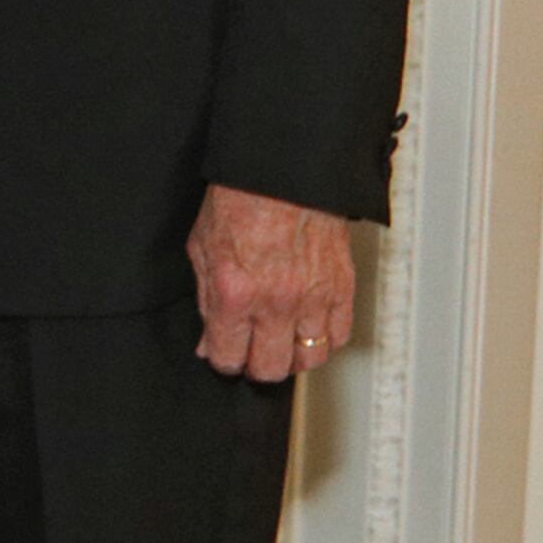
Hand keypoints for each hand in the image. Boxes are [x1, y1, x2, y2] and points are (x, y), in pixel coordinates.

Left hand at [189, 182, 355, 380]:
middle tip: (252, 354)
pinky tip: (308, 329)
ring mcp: (313, 298)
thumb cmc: (239, 201)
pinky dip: (324, 340)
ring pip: (310, 358)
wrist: (281, 173)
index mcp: (234, 292)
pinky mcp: (342, 288)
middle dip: (257, 366)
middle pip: (272, 368)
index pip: (230, 357)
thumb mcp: (201, 249)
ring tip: (281, 343)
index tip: (224, 355)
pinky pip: (339, 336)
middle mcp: (276, 302)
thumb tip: (209, 339)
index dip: (223, 360)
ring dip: (293, 356)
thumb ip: (205, 300)